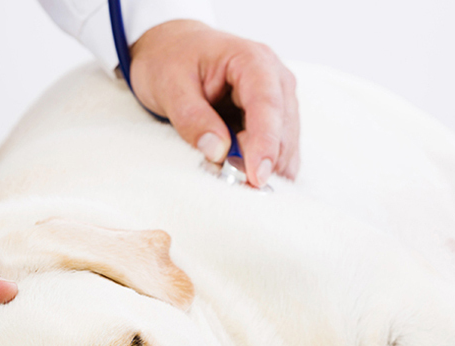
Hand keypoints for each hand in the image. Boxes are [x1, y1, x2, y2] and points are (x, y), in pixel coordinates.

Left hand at [129, 20, 298, 187]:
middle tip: (235, 187)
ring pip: (286, 145)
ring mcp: (279, 100)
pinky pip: (279, 151)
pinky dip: (264, 167)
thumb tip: (218, 151)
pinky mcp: (274, 120)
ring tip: (234, 182)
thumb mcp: (169, 85)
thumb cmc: (170, 60)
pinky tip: (245, 179)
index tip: (256, 177)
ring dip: (265, 168)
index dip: (265, 144)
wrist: (172, 48)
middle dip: (264, 162)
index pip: (267, 104)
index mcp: (251, 60)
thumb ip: (192, 117)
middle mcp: (275, 78)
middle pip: (283, 129)